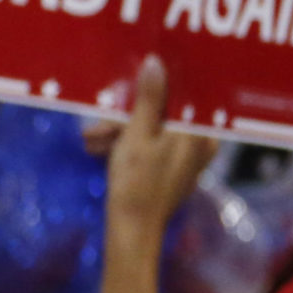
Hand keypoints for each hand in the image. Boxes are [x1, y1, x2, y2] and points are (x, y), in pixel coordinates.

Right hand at [104, 56, 216, 242]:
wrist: (133, 229)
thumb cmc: (136, 180)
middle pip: (163, 115)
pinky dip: (129, 146)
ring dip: (121, 133)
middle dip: (126, 118)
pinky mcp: (175, 169)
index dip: (155, 87)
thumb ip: (149, 98)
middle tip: (96, 127)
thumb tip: (156, 63)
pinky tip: (100, 149)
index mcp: (199, 132)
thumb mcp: (138, 134)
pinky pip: (154, 146)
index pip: (182, 96)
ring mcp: (189, 157)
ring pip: (153, 131)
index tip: (130, 85)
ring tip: (91, 141)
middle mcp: (201, 143)